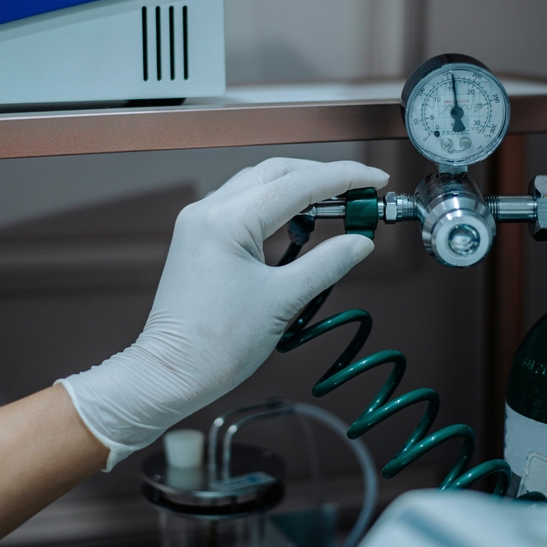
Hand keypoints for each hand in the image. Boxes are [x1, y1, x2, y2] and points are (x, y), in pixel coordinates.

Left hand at [58, 158, 389, 468]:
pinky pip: (242, 206)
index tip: (374, 179)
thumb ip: (327, 263)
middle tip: (359, 191)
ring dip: (298, 188)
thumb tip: (360, 242)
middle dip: (321, 177)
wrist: (171, 373)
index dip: (343, 178)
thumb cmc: (216, 345)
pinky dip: (275, 206)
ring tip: (336, 205)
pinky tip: (300, 222)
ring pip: (258, 185)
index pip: (297, 184)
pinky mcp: (198, 237)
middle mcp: (208, 211)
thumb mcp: (284, 300)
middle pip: (276, 172)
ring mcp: (199, 222)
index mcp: (227, 221)